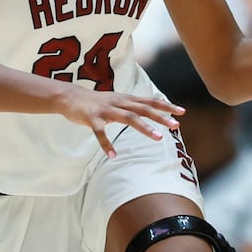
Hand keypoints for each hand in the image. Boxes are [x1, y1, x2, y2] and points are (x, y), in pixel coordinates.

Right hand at [55, 85, 182, 155]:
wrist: (69, 96)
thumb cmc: (96, 101)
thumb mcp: (117, 100)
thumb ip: (132, 105)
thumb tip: (150, 110)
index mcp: (125, 99)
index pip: (149, 101)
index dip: (165, 106)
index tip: (182, 112)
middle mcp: (118, 102)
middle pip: (143, 109)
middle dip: (160, 117)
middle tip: (176, 126)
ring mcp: (105, 110)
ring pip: (128, 118)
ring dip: (144, 128)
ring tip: (158, 138)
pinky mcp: (91, 118)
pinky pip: (100, 133)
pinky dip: (106, 144)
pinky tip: (112, 155)